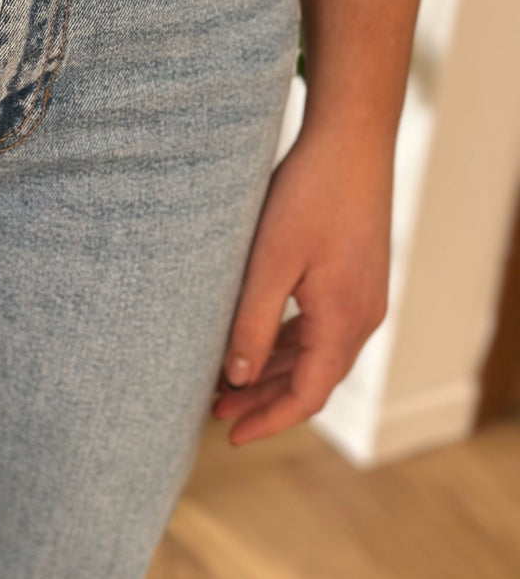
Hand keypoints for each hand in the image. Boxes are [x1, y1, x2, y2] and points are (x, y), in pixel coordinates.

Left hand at [210, 121, 392, 444]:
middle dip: (264, 401)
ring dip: (273, 372)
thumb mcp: (269, 262)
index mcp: (344, 321)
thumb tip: (238, 379)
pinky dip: (287, 344)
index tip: (231, 437)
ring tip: (226, 384)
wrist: (351, 141)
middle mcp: (362, 317)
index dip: (268, 420)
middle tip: (215, 413)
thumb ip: (253, 322)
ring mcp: (363, 298)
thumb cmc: (308, 194)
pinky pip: (321, 328)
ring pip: (315, 355)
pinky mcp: (355, 278)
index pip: (307, 396)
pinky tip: (255, 343)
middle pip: (312, 380)